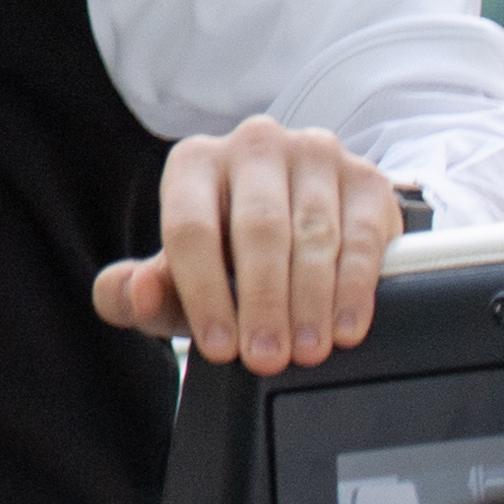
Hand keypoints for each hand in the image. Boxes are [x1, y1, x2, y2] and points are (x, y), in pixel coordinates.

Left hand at [91, 118, 404, 372]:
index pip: (191, 227)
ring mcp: (314, 154)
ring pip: (313, 234)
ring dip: (310, 301)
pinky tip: (344, 327)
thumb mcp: (178, 275)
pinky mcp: (366, 178)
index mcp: (194, 161)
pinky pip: (362, 236)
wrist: (300, 216)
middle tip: (266, 358)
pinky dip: (354, 288)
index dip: (203, 292)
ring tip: (306, 350)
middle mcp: (253, 146)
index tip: (219, 348)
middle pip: (258, 229)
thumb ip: (138, 290)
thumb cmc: (227, 252)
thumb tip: (136, 291)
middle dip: (261, 302)